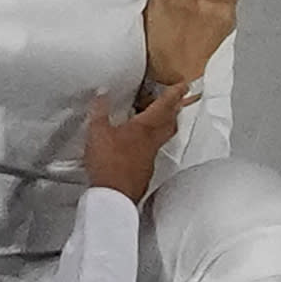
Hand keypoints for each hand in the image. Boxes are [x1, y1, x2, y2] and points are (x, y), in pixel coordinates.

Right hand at [82, 82, 197, 203]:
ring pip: (163, 137)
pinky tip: (141, 145)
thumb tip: (102, 94)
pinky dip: (151, 142)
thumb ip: (100, 111)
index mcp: (143, 127)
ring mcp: (150, 157)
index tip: (183, 86)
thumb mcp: (97, 131)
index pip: (164, 106)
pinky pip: (152, 152)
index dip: (174, 94)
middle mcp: (151, 141)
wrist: (114, 195)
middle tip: (178, 101)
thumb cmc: (108, 163)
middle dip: (174, 109)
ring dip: (165, 125)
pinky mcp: (144, 171)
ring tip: (161, 118)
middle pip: (169, 122)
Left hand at [142, 0, 238, 85]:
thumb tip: (216, 8)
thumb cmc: (190, 68)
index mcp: (223, 13)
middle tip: (191, 8)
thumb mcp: (218, 43)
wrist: (164, 77)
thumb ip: (219, 19)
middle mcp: (204, 0)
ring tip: (172, 17)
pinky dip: (161, 2)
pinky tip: (159, 18)